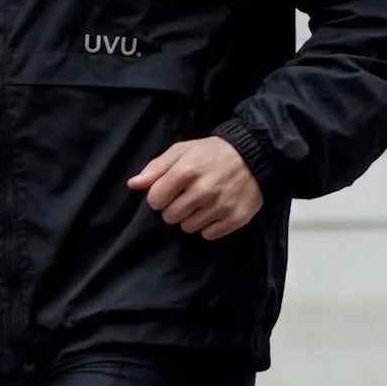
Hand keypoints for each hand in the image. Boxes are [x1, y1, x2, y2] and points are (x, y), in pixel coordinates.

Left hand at [128, 136, 263, 239]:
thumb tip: (133, 184)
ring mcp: (220, 206)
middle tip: (188, 196)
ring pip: (188, 227)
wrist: (253, 155)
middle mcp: (202, 191)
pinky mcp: (234, 218)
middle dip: (175, 208)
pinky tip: (215, 210)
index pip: (155, 200)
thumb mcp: (182, 151)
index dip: (160, 196)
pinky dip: (209, 225)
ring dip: (191, 217)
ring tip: (203, 202)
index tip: (170, 190)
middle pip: (170, 217)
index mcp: (185, 172)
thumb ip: (156, 168)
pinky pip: (208, 234)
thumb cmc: (212, 153)